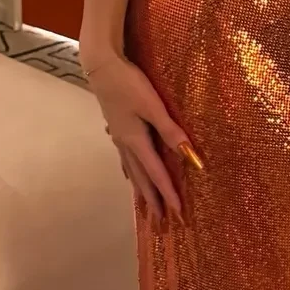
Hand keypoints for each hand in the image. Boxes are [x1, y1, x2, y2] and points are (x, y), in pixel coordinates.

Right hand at [80, 50, 199, 223]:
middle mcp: (125, 144)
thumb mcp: (153, 105)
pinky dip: (131, 172)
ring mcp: (119, 137)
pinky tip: (129, 175)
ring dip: (141, 190)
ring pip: (132, 171)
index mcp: (136, 141)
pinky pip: (126, 159)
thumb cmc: (129, 83)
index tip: (177, 214)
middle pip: (141, 178)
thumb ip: (170, 130)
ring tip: (145, 207)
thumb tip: (188, 154)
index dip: (167, 194)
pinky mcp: (117, 128)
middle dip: (152, 200)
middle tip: (160, 222)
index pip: (156, 174)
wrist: (101, 66)